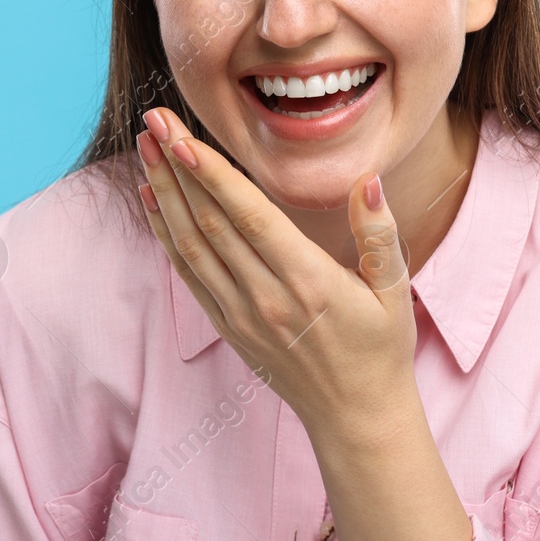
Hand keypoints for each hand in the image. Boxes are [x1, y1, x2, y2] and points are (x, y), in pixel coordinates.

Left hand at [134, 107, 419, 439]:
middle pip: (210, 223)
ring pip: (191, 245)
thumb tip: (368, 181)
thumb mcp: (395, 290)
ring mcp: (241, 316)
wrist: (357, 418)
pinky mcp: (228, 328)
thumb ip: (379, 233)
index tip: (182, 138)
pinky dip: (165, 233)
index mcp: (309, 282)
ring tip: (144, 148)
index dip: (213, 176)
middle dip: (177, 168)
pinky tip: (152, 198)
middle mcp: (267, 298)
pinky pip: (188, 273)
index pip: (250, 218)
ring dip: (164, 193)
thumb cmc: (380, 348)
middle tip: (154, 122)